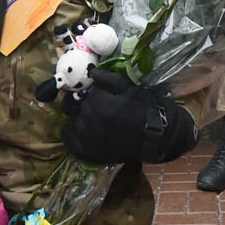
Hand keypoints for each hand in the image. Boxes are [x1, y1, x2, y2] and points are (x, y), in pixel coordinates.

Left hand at [61, 69, 197, 164]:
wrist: (155, 137)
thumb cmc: (145, 110)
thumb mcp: (130, 89)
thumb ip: (109, 79)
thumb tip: (91, 72)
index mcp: (100, 105)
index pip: (88, 93)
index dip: (96, 94)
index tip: (105, 96)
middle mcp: (91, 122)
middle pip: (80, 108)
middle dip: (88, 105)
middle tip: (101, 108)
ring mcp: (88, 139)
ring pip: (74, 123)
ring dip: (82, 119)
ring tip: (96, 121)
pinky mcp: (88, 153)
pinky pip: (70, 140)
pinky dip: (72, 135)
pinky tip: (81, 132)